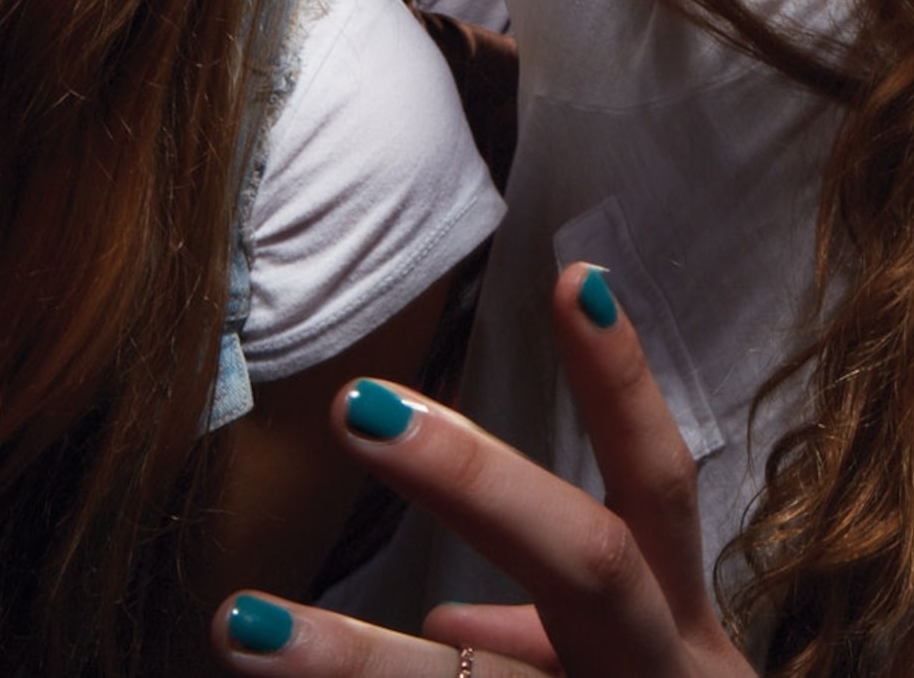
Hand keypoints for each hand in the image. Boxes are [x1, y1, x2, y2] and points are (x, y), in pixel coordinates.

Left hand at [213, 266, 755, 677]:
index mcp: (679, 650)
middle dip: (477, 482)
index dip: (620, 386)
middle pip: (587, 564)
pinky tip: (263, 663)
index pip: (656, 491)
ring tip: (234, 621)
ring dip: (357, 672)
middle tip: (360, 405)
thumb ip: (552, 660)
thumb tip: (453, 622)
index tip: (570, 275)